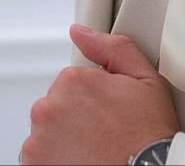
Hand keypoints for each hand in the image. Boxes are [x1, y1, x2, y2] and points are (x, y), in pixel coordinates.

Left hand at [20, 25, 179, 165]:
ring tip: (95, 148)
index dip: (97, 96)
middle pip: (59, 105)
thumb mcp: (145, 79)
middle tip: (106, 130)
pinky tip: (82, 160)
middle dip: (79, 115)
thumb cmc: (146, 136)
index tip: (111, 111)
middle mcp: (48, 109)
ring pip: (49, 131)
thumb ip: (111, 47)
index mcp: (72, 81)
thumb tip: (80, 32)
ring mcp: (38, 141)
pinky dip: (57, 158)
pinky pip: (41, 156)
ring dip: (66, 137)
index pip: (75, 80)